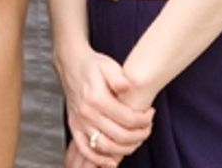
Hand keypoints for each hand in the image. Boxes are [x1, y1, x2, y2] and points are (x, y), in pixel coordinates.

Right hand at [58, 47, 153, 165]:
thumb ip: (119, 77)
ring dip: (126, 149)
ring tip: (136, 139)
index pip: (128, 119)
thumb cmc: (92, 65)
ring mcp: (79, 121)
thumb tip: (128, 87)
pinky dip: (98, 160)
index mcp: (97, 98)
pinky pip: (85, 149)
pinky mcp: (74, 126)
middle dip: (140, 135)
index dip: (144, 120)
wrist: (71, 63)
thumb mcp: (108, 65)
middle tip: (147, 127)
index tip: (150, 113)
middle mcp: (87, 112)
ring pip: (106, 147)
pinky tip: (112, 161)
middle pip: (120, 136)